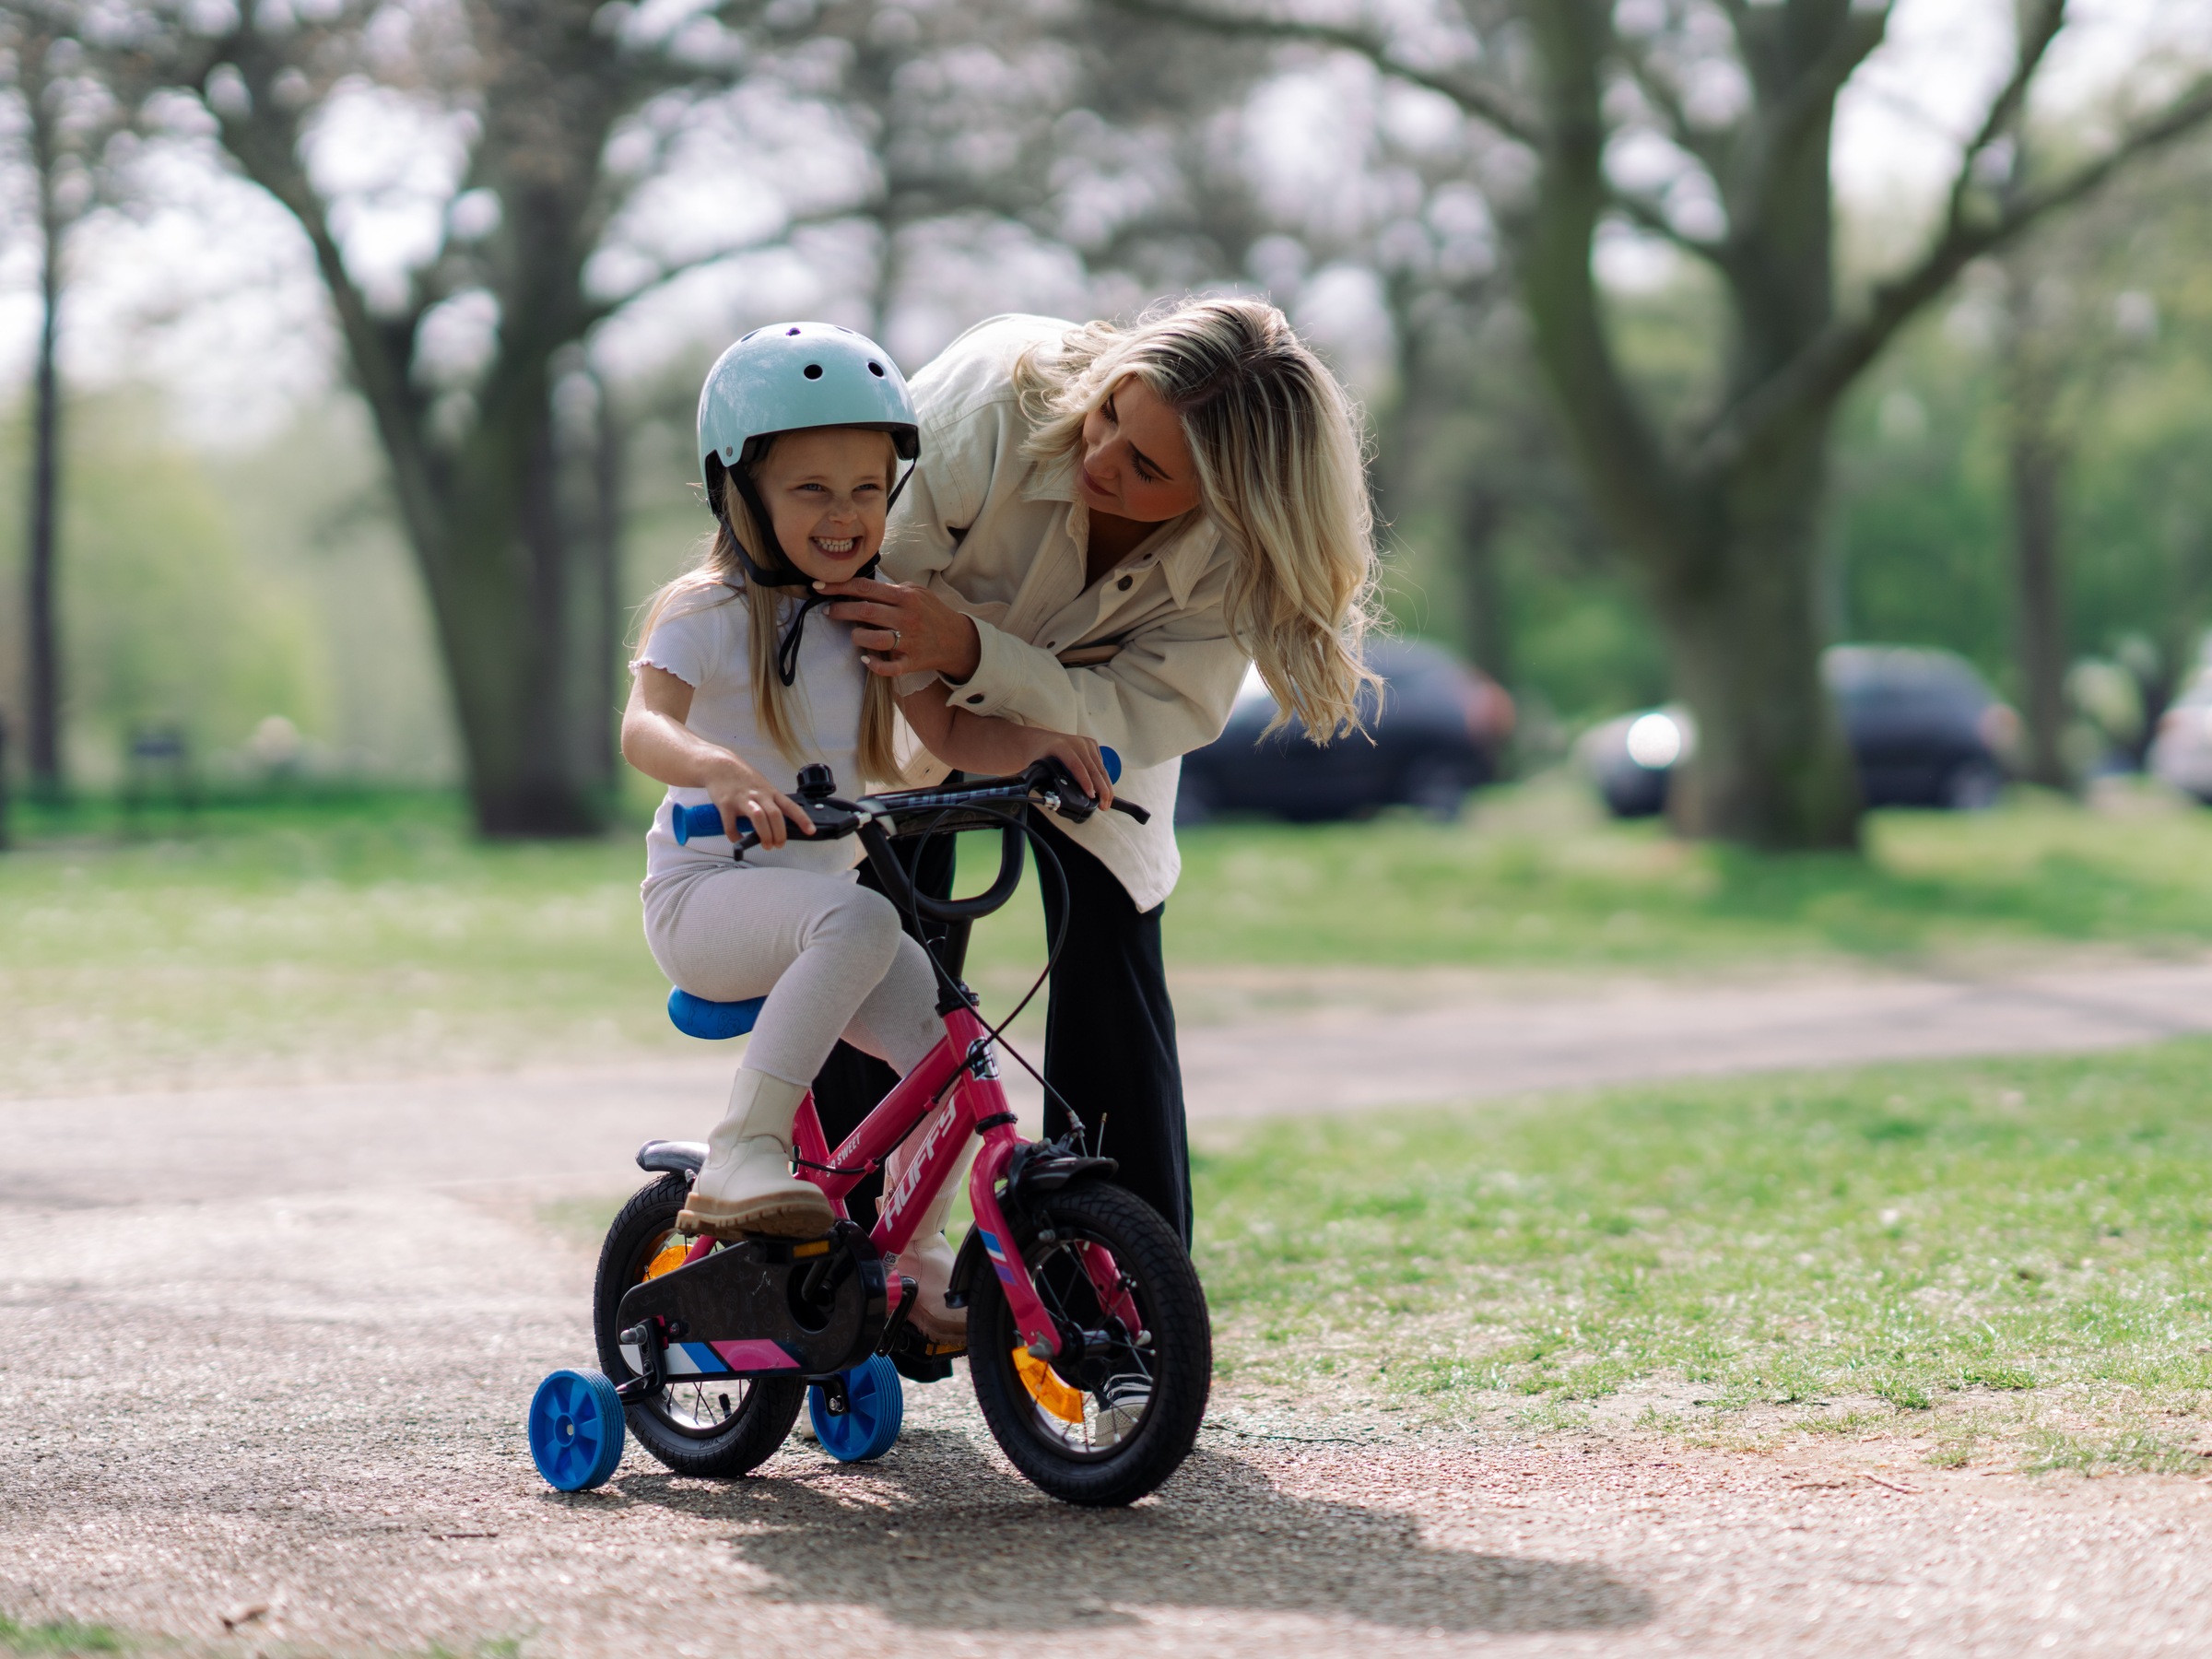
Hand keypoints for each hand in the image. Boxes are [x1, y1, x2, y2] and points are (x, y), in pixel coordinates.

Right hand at [702, 754, 812, 848]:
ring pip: (758, 817)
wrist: (719, 765)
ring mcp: (742, 799)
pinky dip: (735, 836)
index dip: (802, 819)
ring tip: (766, 845)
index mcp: (770, 792)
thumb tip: (778, 824)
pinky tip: (738, 839)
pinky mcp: (726, 804)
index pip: (790, 806)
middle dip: (780, 833)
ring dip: (764, 834)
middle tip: (779, 845)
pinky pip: (731, 825)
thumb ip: (770, 802)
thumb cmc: (742, 778)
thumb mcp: (762, 786)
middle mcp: (759, 795)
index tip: (810, 831)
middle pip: (775, 815)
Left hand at [816, 576, 982, 681]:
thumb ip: (892, 588)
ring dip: (857, 636)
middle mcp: (906, 617)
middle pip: (865, 611)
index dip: (839, 587)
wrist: (957, 639)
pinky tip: (865, 660)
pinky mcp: (912, 662)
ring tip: (853, 634)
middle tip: (829, 611)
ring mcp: (909, 641)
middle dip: (841, 610)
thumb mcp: (918, 592)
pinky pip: (889, 667)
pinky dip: (874, 665)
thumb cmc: (932, 613)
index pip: (866, 588)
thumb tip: (861, 587)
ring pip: (875, 639)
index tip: (819, 587)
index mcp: (905, 597)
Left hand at [1021, 729, 1112, 809]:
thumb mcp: (1038, 766)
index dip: (1086, 782)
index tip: (1091, 796)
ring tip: (1107, 802)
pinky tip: (1105, 790)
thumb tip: (1054, 798)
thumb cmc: (1038, 754)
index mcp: (1062, 747)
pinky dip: (1104, 778)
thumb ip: (1044, 779)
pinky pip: (1100, 764)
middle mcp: (1076, 743)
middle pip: (1093, 768)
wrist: (1040, 740)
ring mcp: (1086, 743)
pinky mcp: (1091, 744)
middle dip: (1101, 789)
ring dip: (1106, 786)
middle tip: (1104, 805)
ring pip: (1100, 768)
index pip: (1077, 766)